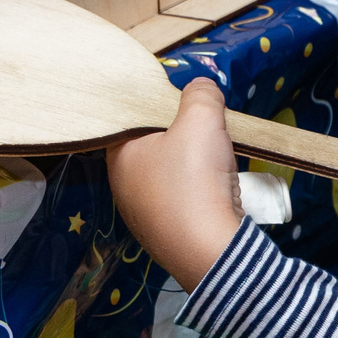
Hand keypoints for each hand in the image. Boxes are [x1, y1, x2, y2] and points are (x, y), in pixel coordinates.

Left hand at [106, 80, 241, 289]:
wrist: (211, 251)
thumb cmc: (195, 179)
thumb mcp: (201, 120)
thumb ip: (200, 94)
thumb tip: (201, 87)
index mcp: (119, 157)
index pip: (132, 119)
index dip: (159, 107)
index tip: (185, 104)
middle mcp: (123, 187)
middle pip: (154, 146)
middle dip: (183, 136)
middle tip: (208, 128)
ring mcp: (143, 215)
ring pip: (171, 175)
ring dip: (195, 165)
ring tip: (219, 159)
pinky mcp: (167, 234)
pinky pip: (183, 200)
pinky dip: (201, 191)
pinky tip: (218, 190)